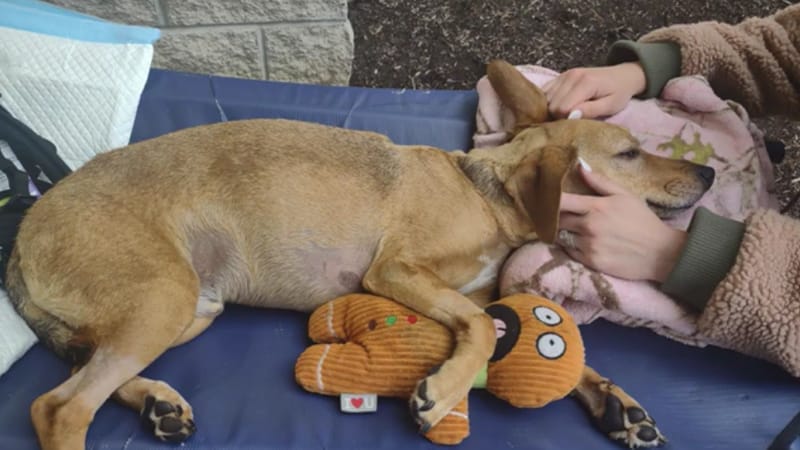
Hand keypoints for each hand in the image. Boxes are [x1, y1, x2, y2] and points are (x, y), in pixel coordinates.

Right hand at [542, 62, 645, 118]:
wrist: (623, 75)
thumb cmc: (619, 93)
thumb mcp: (610, 106)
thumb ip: (591, 110)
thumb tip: (570, 116)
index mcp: (585, 83)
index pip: (562, 107)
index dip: (565, 120)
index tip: (575, 124)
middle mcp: (571, 76)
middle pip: (552, 104)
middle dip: (558, 116)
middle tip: (571, 121)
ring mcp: (564, 74)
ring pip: (546, 98)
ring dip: (552, 109)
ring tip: (565, 114)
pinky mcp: (561, 76)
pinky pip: (545, 91)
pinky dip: (547, 101)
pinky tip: (557, 107)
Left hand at [557, 164, 686, 282]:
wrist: (660, 253)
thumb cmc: (643, 220)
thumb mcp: (625, 195)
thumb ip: (600, 181)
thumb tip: (580, 165)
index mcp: (596, 207)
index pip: (561, 201)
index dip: (549, 200)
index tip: (545, 198)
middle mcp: (589, 226)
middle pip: (558, 220)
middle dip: (555, 216)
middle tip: (556, 214)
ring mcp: (589, 245)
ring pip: (561, 237)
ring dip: (563, 232)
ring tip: (570, 229)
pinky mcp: (591, 262)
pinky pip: (569, 252)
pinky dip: (570, 246)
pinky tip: (580, 242)